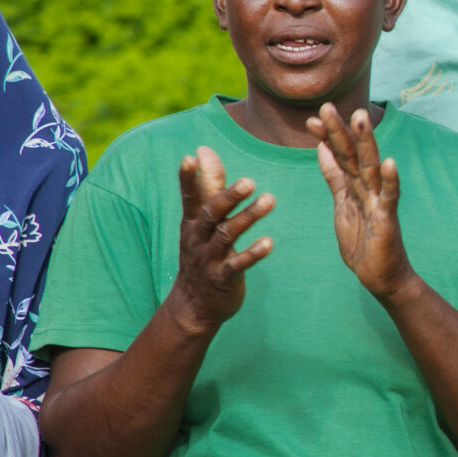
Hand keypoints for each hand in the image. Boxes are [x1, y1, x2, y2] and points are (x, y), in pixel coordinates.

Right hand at [165, 148, 273, 334]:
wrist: (193, 306)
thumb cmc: (201, 254)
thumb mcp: (200, 221)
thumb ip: (207, 186)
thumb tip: (202, 150)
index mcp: (192, 223)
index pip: (189, 197)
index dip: (188, 179)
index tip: (189, 158)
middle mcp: (198, 238)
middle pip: (211, 213)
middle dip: (229, 196)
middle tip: (250, 180)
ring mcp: (210, 259)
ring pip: (227, 235)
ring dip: (248, 217)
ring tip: (270, 200)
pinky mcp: (223, 278)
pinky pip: (238, 265)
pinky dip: (253, 254)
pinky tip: (269, 243)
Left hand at [311, 105, 411, 300]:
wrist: (380, 275)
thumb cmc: (363, 241)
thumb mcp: (342, 204)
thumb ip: (334, 177)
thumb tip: (322, 147)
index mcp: (354, 184)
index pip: (339, 154)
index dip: (326, 137)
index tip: (310, 120)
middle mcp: (368, 187)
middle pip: (353, 154)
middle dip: (340, 131)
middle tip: (327, 107)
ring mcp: (379, 201)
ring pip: (371, 167)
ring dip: (366, 143)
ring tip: (360, 119)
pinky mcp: (388, 219)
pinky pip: (390, 197)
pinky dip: (391, 180)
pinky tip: (391, 163)